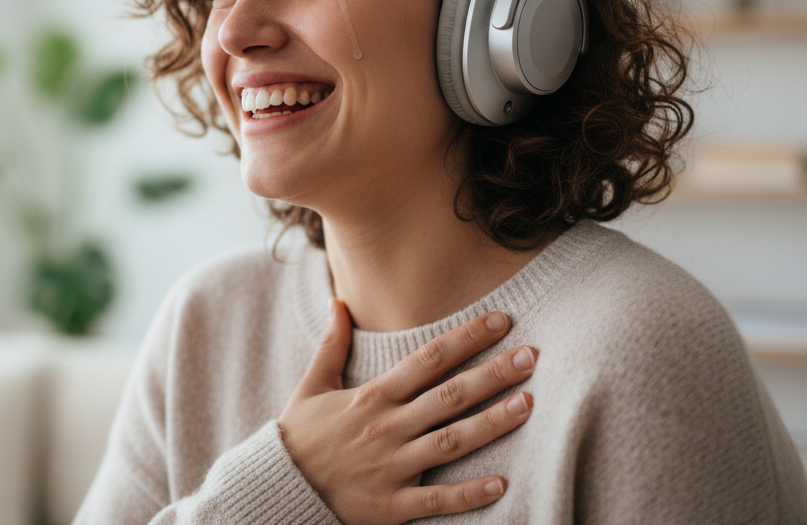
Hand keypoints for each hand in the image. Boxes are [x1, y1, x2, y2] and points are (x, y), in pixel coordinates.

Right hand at [277, 299, 534, 523]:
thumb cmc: (298, 438)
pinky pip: (436, 499)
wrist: (275, 489)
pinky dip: (469, 493)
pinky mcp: (391, 505)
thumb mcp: (312, 386)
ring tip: (528, 404)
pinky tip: (501, 483)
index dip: (465, 338)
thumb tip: (337, 302)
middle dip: (493, 373)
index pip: (428, 359)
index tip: (499, 320)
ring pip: (451, 440)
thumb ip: (331, 344)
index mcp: (372, 396)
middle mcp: (387, 427)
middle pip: (449, 395)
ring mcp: (391, 466)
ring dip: (492, 423)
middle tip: (531, 356)